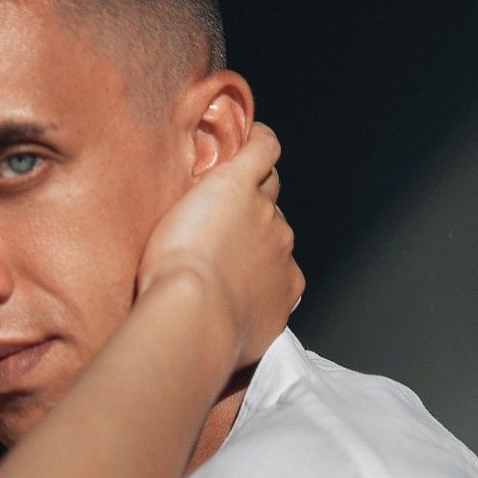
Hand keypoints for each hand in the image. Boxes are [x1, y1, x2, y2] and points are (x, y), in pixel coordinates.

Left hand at [136, 123, 303, 372]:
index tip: (226, 260)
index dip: (250, 255)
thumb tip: (227, 328)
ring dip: (245, 188)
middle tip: (207, 232)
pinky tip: (244, 136)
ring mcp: (266, 214)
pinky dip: (257, 139)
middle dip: (245, 225)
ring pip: (264, 188)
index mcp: (285, 286)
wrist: (192, 316)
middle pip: (270, 222)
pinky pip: (262, 148)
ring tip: (214, 192)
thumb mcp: (232, 341)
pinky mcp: (240, 184)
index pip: (274, 258)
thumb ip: (238, 325)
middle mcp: (283, 248)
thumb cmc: (199, 337)